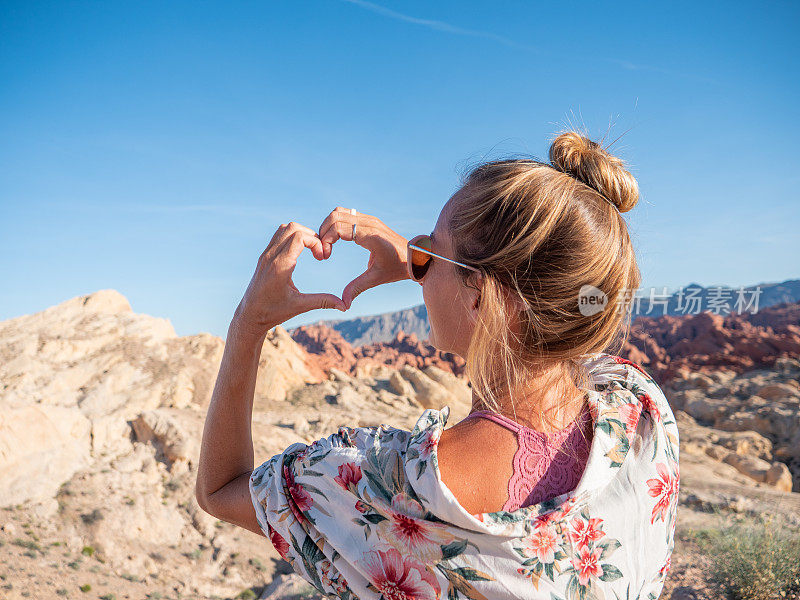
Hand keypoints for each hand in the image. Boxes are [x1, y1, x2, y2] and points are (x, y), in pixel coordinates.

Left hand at [234, 222, 346, 336]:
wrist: (249, 316)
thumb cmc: (273, 312)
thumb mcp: (300, 306)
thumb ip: (323, 302)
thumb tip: (345, 306)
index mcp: (280, 266)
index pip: (299, 237)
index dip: (316, 242)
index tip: (322, 257)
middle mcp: (271, 256)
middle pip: (292, 227)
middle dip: (310, 235)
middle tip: (319, 252)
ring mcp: (266, 255)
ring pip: (284, 229)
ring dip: (300, 234)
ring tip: (311, 250)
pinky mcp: (264, 257)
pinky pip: (278, 237)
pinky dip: (292, 238)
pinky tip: (300, 254)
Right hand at [318, 207, 409, 309]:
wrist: (414, 257)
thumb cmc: (397, 267)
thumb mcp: (376, 278)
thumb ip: (357, 288)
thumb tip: (344, 305)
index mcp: (370, 235)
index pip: (339, 228)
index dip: (326, 240)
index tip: (326, 256)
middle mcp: (369, 223)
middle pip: (335, 216)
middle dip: (324, 232)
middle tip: (323, 251)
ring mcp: (369, 219)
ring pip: (339, 212)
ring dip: (328, 226)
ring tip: (327, 244)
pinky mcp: (369, 219)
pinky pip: (346, 214)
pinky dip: (336, 224)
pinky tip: (336, 240)